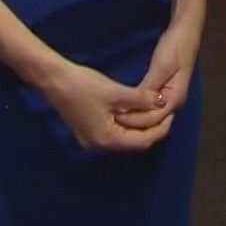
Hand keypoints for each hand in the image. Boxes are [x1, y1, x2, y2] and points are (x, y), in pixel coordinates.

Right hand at [37, 60, 171, 151]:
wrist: (54, 80)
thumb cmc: (84, 85)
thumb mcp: (116, 92)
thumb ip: (140, 100)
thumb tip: (162, 102)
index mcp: (107, 139)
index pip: (141, 142)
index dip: (159, 130)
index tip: (171, 115)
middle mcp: (99, 145)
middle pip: (132, 142)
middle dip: (150, 128)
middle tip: (165, 112)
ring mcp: (91, 139)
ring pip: (123, 137)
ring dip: (138, 125)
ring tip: (153, 110)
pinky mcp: (87, 130)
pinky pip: (113, 131)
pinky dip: (126, 123)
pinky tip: (134, 109)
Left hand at [116, 20, 200, 131]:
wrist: (184, 31)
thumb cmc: (174, 47)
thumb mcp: (161, 66)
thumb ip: (149, 87)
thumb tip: (134, 106)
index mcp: (175, 98)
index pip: (154, 119)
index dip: (135, 119)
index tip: (116, 116)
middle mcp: (173, 103)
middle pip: (153, 121)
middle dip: (134, 121)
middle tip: (112, 118)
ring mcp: (169, 97)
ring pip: (151, 115)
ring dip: (135, 116)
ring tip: (115, 115)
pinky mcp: (163, 90)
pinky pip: (150, 106)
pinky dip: (138, 108)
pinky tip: (124, 107)